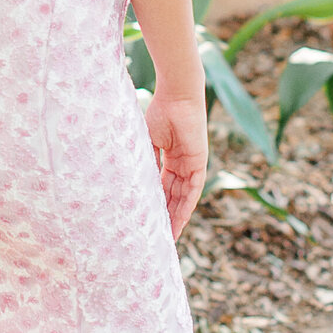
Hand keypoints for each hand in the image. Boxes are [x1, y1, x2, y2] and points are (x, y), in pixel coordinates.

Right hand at [144, 85, 207, 238]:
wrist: (177, 97)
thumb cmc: (161, 112)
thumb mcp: (148, 141)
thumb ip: (146, 161)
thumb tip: (133, 181)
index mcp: (171, 157)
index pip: (164, 186)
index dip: (158, 203)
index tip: (149, 219)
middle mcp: (183, 163)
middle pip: (174, 195)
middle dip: (167, 215)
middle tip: (159, 235)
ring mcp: (192, 164)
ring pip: (184, 196)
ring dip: (177, 216)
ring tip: (168, 235)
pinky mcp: (199, 163)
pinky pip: (193, 189)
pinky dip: (186, 205)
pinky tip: (180, 220)